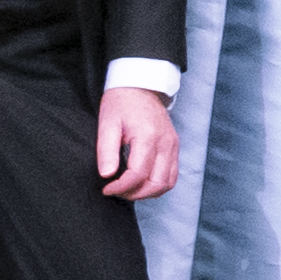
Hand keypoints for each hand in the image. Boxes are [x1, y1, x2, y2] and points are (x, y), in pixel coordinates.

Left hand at [91, 86, 181, 202]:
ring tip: (129, 189)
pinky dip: (158, 184)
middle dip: (135, 194)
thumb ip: (106, 150)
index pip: (138, 174)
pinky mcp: (174, 147)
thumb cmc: (121, 103)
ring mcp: (173, 146)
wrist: (140, 85)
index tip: (106, 188)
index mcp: (148, 137)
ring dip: (148, 192)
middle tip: (117, 191)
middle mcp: (165, 144)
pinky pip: (172, 175)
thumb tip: (106, 175)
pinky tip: (142, 182)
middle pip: (156, 183)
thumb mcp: (107, 123)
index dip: (121, 187)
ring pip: (167, 183)